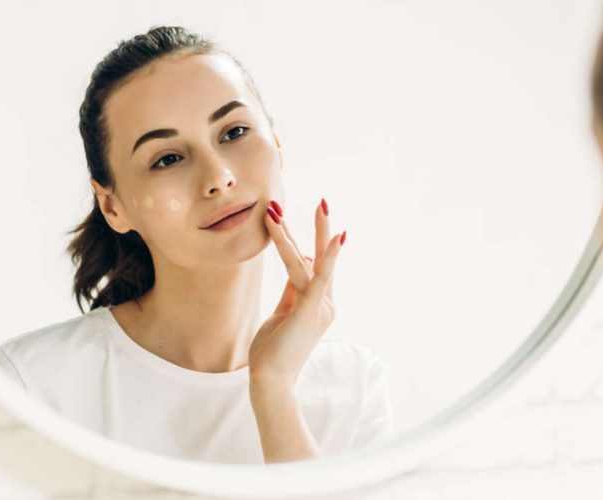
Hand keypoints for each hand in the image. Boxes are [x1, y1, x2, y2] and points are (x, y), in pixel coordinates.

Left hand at [249, 198, 345, 387]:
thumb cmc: (273, 352)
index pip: (312, 265)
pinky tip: (331, 237)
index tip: (294, 221)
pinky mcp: (311, 310)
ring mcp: (321, 306)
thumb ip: (292, 290)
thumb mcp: (283, 313)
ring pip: (310, 262)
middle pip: (321, 258)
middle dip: (321, 229)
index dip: (302, 242)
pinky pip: (317, 276)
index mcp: (319, 304)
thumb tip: (298, 265)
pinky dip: (325, 255)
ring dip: (298, 233)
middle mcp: (326, 303)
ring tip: (300, 206)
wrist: (271, 381)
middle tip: (323, 200)